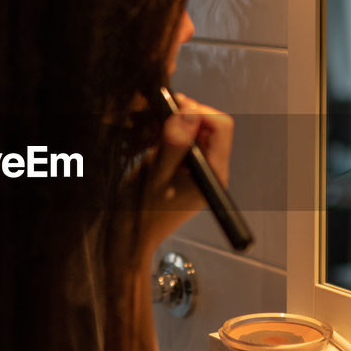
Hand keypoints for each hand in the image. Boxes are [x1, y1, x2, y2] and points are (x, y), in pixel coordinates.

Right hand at [139, 93, 233, 250]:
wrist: (129, 241)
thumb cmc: (139, 213)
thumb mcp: (155, 175)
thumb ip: (174, 143)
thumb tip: (189, 111)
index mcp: (212, 174)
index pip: (220, 126)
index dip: (196, 111)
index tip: (168, 108)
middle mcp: (211, 171)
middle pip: (207, 126)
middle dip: (180, 117)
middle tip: (152, 122)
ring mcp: (198, 171)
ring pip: (192, 132)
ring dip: (169, 127)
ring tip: (145, 137)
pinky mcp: (185, 171)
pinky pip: (181, 143)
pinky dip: (163, 138)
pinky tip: (145, 145)